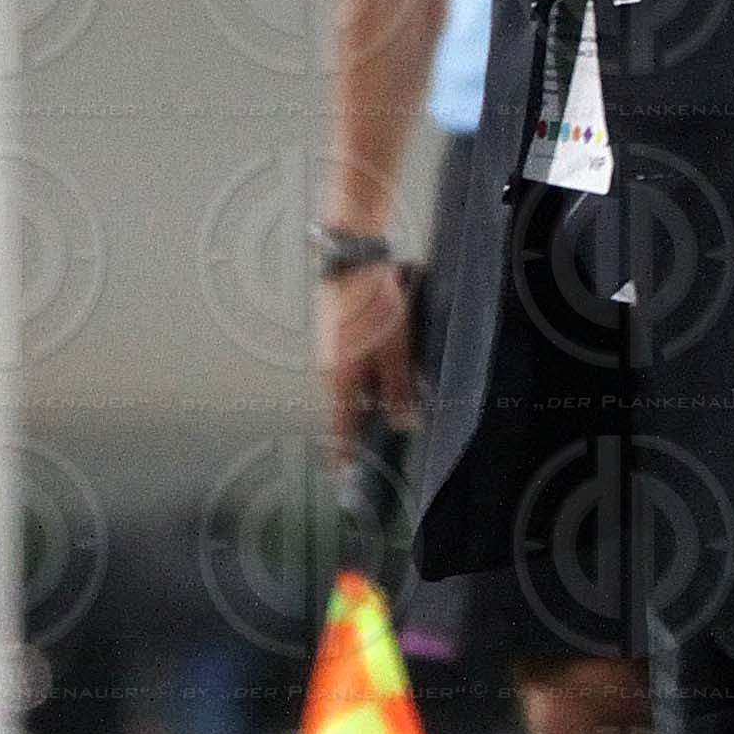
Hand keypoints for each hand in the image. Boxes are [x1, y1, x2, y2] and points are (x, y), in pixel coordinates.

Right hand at [315, 258, 418, 462]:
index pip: (339, 426)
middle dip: (364, 421)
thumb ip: (397, 389)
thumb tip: (404, 423)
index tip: (343, 472)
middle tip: (381, 434)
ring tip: (392, 400)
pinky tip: (385, 370)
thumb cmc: (372, 306)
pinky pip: (351, 367)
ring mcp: (330, 352)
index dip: (343, 450)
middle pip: (347, 407)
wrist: (354, 261)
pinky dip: (366, 375)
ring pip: (351, 385)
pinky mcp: (336, 336)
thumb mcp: (395, 351)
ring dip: (368, 395)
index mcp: (340, 380)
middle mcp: (329, 370)